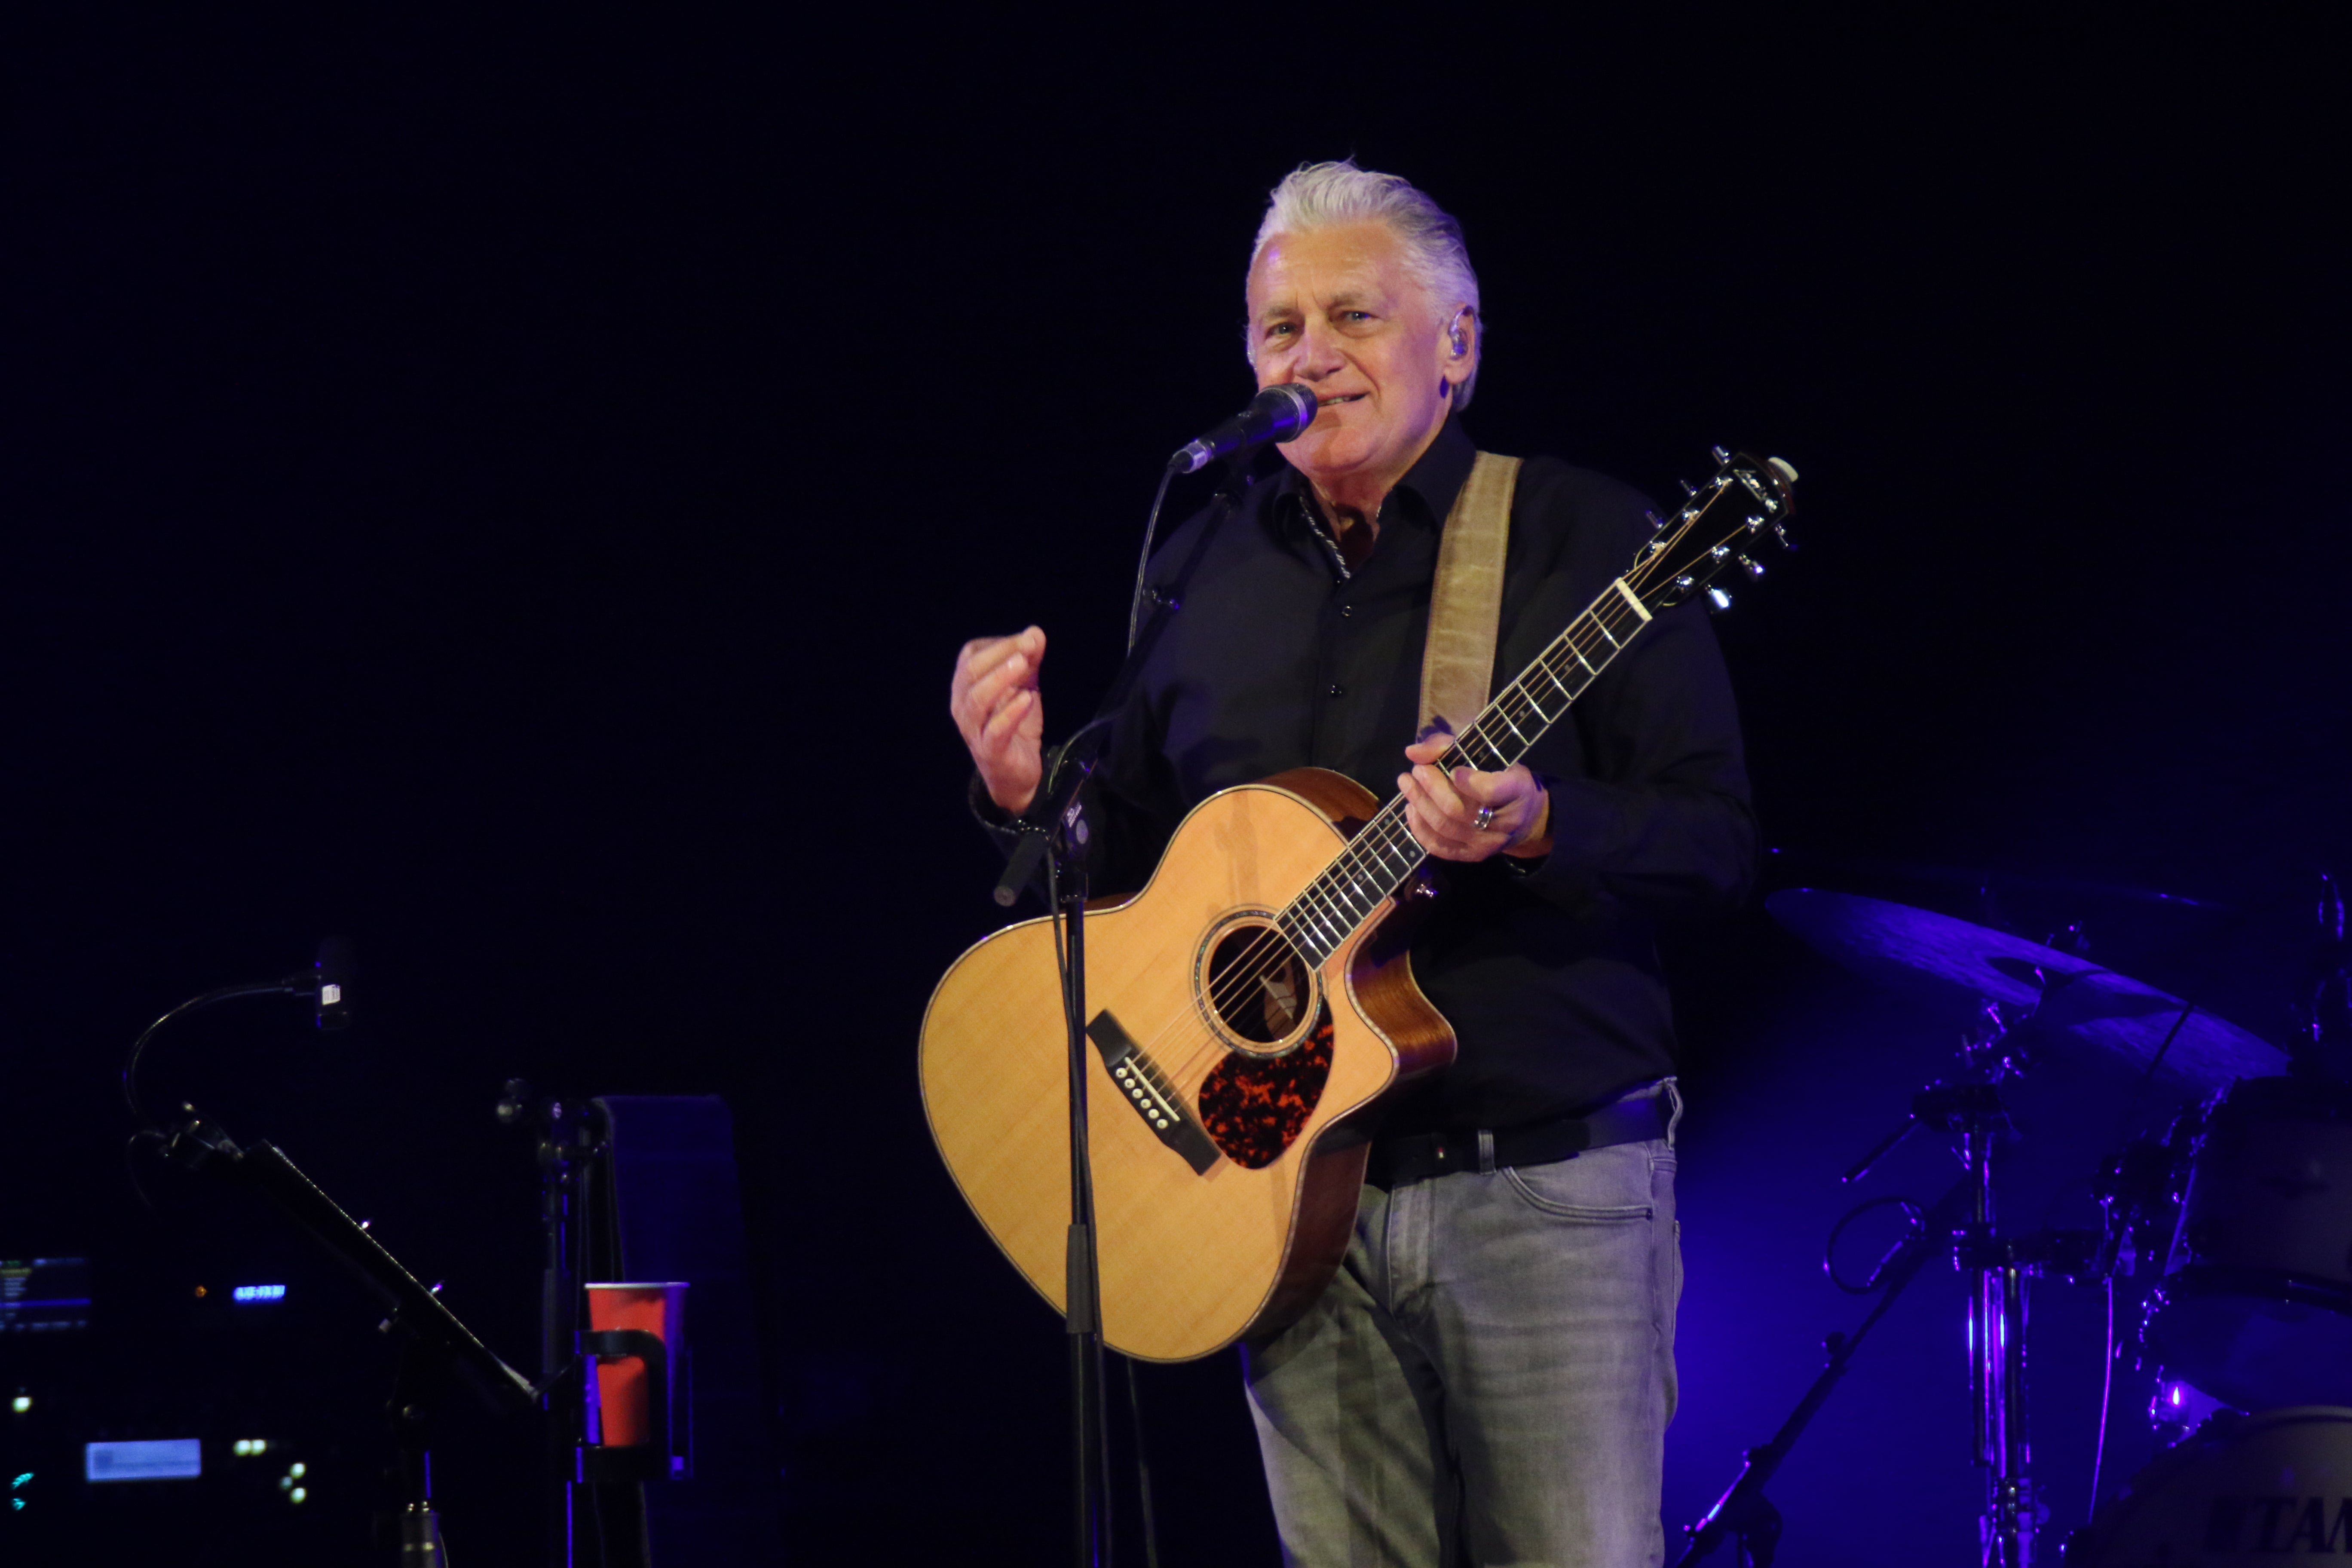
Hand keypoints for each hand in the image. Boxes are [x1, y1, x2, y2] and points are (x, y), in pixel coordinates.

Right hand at [951, 626, 1047, 814]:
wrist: (1017, 774)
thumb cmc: (1015, 726)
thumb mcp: (1024, 688)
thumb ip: (1029, 662)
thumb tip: (1035, 632)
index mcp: (966, 686)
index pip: (970, 655)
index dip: (998, 643)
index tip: (1027, 639)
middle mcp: (962, 706)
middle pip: (971, 672)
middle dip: (1000, 654)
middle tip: (1028, 646)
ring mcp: (973, 730)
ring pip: (976, 699)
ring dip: (1001, 678)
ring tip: (1024, 664)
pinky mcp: (989, 751)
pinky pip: (994, 730)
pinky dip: (1010, 713)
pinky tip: (1027, 698)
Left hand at [1397, 734, 1551, 862]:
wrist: (1524, 818)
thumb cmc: (1503, 777)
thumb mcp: (1488, 754)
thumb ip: (1449, 747)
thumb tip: (1412, 752)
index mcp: (1516, 791)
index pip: (1489, 791)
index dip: (1466, 781)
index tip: (1453, 769)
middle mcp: (1503, 824)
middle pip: (1457, 810)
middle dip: (1431, 788)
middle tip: (1417, 770)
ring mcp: (1486, 844)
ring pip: (1444, 827)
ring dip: (1419, 803)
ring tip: (1407, 784)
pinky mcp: (1471, 856)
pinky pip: (1439, 846)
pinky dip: (1419, 827)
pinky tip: (1411, 808)